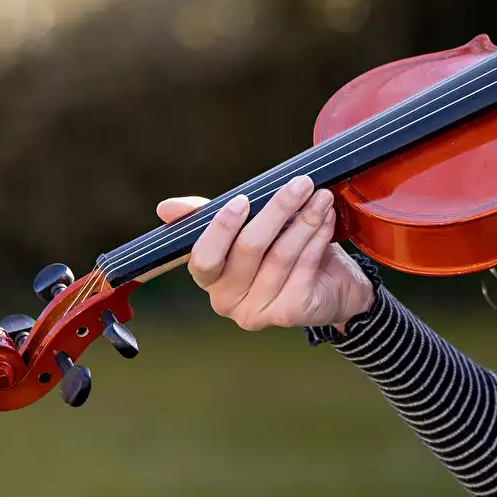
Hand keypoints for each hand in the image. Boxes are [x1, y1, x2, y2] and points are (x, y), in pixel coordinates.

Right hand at [161, 174, 374, 330]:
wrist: (331, 288)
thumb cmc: (282, 252)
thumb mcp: (246, 229)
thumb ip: (209, 217)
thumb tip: (165, 208)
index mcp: (210, 278)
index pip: (204, 258)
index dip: (221, 229)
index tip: (243, 199)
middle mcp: (227, 300)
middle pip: (249, 248)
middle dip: (277, 209)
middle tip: (301, 183)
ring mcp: (258, 311)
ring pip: (281, 254)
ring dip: (305, 220)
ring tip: (320, 197)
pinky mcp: (289, 313)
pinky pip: (303, 266)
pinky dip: (317, 238)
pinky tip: (326, 220)